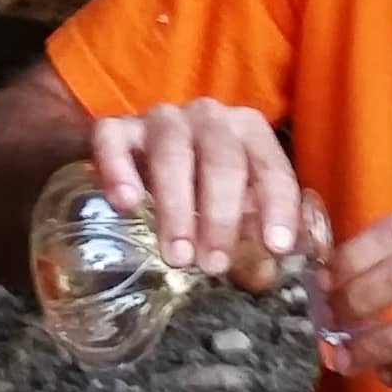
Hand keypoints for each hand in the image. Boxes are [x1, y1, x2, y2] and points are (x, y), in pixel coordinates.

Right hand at [86, 100, 303, 276]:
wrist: (147, 153)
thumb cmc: (205, 183)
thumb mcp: (239, 203)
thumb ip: (257, 232)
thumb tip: (266, 274)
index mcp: (249, 130)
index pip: (270, 167)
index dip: (277, 207)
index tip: (275, 247)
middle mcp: (209, 117)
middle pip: (222, 161)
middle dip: (221, 217)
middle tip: (213, 265)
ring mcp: (163, 119)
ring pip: (171, 155)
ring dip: (176, 208)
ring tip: (178, 255)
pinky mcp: (119, 128)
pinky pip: (113, 140)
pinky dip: (118, 170)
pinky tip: (125, 204)